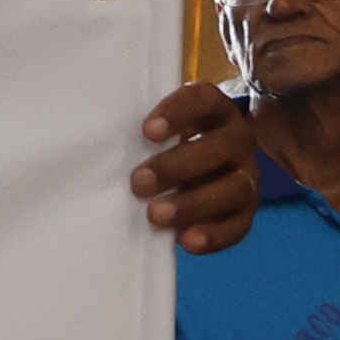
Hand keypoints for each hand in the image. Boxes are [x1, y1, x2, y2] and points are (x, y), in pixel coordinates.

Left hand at [133, 82, 257, 253]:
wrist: (193, 174)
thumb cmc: (162, 148)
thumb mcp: (154, 134)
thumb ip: (137, 135)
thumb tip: (92, 149)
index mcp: (214, 111)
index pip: (202, 99)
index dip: (178, 112)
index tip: (146, 131)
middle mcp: (237, 140)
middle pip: (220, 147)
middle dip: (178, 166)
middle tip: (139, 183)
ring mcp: (247, 175)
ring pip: (233, 188)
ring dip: (193, 203)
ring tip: (156, 215)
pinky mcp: (245, 210)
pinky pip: (239, 225)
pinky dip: (214, 234)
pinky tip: (186, 241)